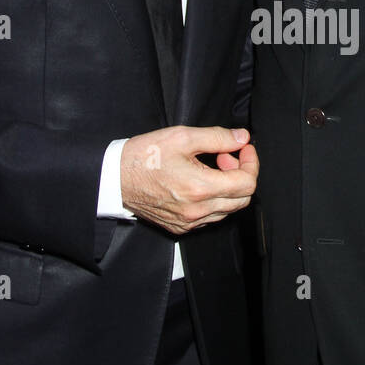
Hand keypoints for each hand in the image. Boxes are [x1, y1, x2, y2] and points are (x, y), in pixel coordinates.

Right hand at [120, 126, 258, 234]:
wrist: (114, 178)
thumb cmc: (143, 156)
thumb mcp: (181, 137)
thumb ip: (217, 137)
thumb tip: (241, 138)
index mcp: (200, 188)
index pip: (247, 182)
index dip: (251, 162)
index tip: (242, 148)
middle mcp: (197, 211)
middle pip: (243, 199)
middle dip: (241, 174)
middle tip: (224, 156)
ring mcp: (189, 222)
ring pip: (228, 210)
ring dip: (228, 188)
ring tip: (210, 168)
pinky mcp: (180, 227)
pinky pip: (210, 217)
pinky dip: (214, 200)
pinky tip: (199, 183)